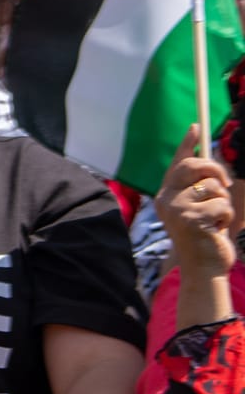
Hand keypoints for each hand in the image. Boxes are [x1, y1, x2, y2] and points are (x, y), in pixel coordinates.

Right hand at [156, 126, 234, 274]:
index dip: (187, 143)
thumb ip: (199, 187)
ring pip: (213, 187)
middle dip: (216, 170)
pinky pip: (221, 204)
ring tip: (217, 219)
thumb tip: (207, 160)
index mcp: (166, 195)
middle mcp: (166, 199)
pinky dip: (226, 216)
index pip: (177, 163)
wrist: (203, 267)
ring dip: (224, 202)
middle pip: (194, 166)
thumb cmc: (204, 236)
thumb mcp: (197, 208)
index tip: (196, 126)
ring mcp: (177, 209)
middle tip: (225, 182)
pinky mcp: (192, 219)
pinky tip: (218, 229)